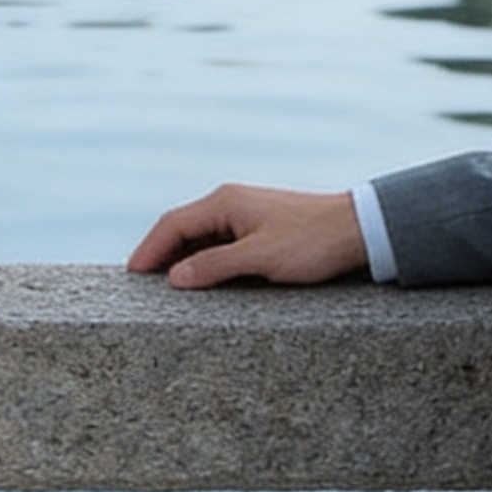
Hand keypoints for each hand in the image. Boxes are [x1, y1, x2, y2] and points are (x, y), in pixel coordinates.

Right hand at [128, 183, 368, 288]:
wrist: (358, 231)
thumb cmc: (311, 242)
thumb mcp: (259, 259)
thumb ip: (214, 266)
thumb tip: (175, 278)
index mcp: (225, 202)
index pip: (172, 224)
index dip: (148, 249)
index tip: (132, 275)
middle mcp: (231, 203)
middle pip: (183, 228)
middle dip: (161, 255)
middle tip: (143, 287)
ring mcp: (246, 214)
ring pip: (202, 237)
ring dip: (184, 259)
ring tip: (168, 288)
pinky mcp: (261, 228)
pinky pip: (221, 243)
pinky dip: (206, 260)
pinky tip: (204, 280)